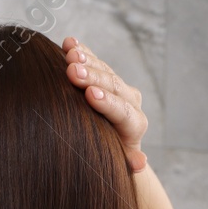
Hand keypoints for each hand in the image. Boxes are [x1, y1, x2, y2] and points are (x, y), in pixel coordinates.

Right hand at [61, 36, 148, 172]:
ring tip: (69, 53)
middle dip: (93, 77)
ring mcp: (116, 87)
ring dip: (86, 60)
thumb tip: (139, 162)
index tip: (89, 94)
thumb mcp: (117, 165)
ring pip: (104, 70)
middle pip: (113, 86)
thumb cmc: (108, 161)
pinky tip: (68, 43)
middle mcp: (129, 101)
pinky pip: (94, 62)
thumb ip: (126, 162)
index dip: (107, 102)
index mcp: (134, 124)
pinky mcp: (104, 77)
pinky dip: (82, 52)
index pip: (123, 110)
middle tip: (72, 70)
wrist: (110, 149)